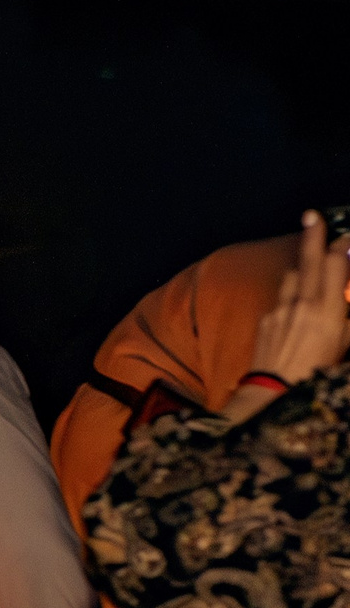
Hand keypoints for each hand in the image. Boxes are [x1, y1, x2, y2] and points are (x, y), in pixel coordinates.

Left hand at [249, 210, 349, 386]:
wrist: (274, 392)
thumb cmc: (318, 371)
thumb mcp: (345, 341)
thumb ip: (347, 313)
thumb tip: (346, 294)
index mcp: (328, 309)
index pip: (336, 264)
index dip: (342, 246)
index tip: (346, 237)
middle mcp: (303, 304)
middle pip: (309, 260)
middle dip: (313, 235)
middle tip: (312, 215)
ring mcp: (281, 309)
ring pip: (292, 277)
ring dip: (302, 266)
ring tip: (312, 261)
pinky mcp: (266, 319)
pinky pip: (281, 298)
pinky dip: (292, 294)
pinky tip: (297, 304)